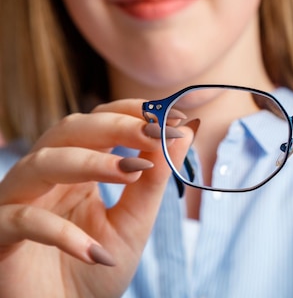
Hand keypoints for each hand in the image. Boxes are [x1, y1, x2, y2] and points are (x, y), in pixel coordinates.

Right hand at [0, 100, 194, 296]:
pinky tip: (96, 252)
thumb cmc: (94, 271)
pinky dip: (62, 233)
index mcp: (76, 169)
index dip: (134, 113)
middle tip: (155, 133)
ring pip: (42, 163)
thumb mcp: (133, 224)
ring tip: (134, 172)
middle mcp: (45, 178)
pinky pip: (24, 221)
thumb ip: (155, 181)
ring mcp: (17, 202)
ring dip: (91, 162)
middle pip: (70, 129)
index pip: (100, 123)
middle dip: (116, 126)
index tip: (175, 117)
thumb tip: (184, 132)